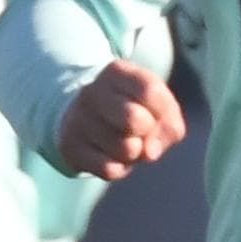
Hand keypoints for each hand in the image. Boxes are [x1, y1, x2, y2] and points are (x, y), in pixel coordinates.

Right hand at [54, 59, 184, 181]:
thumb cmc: (132, 109)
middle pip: (134, 119)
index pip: (150, 90)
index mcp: (116, 72)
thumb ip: (169, 123)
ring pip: (126, 149)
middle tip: (140, 130)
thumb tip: (150, 152)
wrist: (84, 119)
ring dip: (134, 154)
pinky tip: (112, 156)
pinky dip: (120, 168)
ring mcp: (78, 120)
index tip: (155, 113)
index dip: (163, 110)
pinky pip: (110, 169)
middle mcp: (92, 92)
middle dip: (147, 131)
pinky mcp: (71, 148)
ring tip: (125, 143)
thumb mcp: (157, 105)